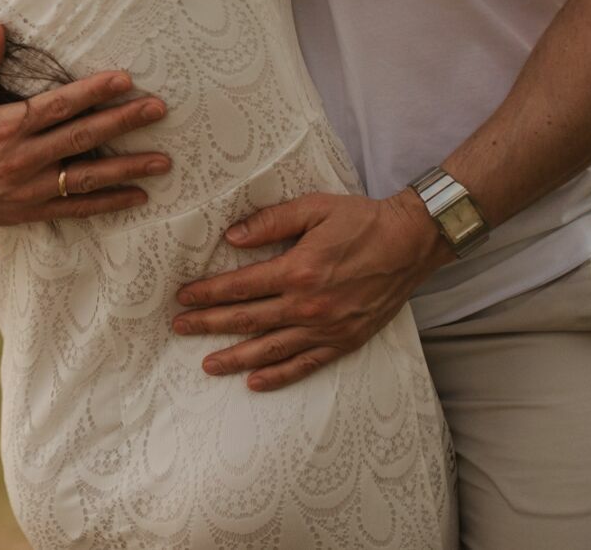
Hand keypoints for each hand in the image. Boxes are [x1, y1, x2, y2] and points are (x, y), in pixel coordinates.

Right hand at [0, 22, 173, 224]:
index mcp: (6, 125)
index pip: (60, 105)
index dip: (94, 92)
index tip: (125, 80)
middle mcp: (23, 157)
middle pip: (83, 137)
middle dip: (124, 122)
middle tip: (158, 110)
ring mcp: (30, 188)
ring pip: (87, 177)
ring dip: (127, 168)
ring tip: (162, 161)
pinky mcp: (32, 210)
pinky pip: (76, 208)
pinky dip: (108, 203)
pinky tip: (137, 196)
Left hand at [169, 190, 454, 390]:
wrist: (410, 243)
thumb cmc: (361, 220)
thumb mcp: (313, 208)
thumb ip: (270, 222)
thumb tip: (232, 237)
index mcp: (298, 270)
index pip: (241, 287)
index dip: (208, 293)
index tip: (184, 298)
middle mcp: (308, 305)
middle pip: (248, 319)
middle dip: (210, 324)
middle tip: (180, 328)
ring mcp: (326, 328)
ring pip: (271, 349)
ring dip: (236, 358)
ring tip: (208, 364)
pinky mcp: (345, 341)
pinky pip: (305, 364)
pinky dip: (279, 375)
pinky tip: (255, 382)